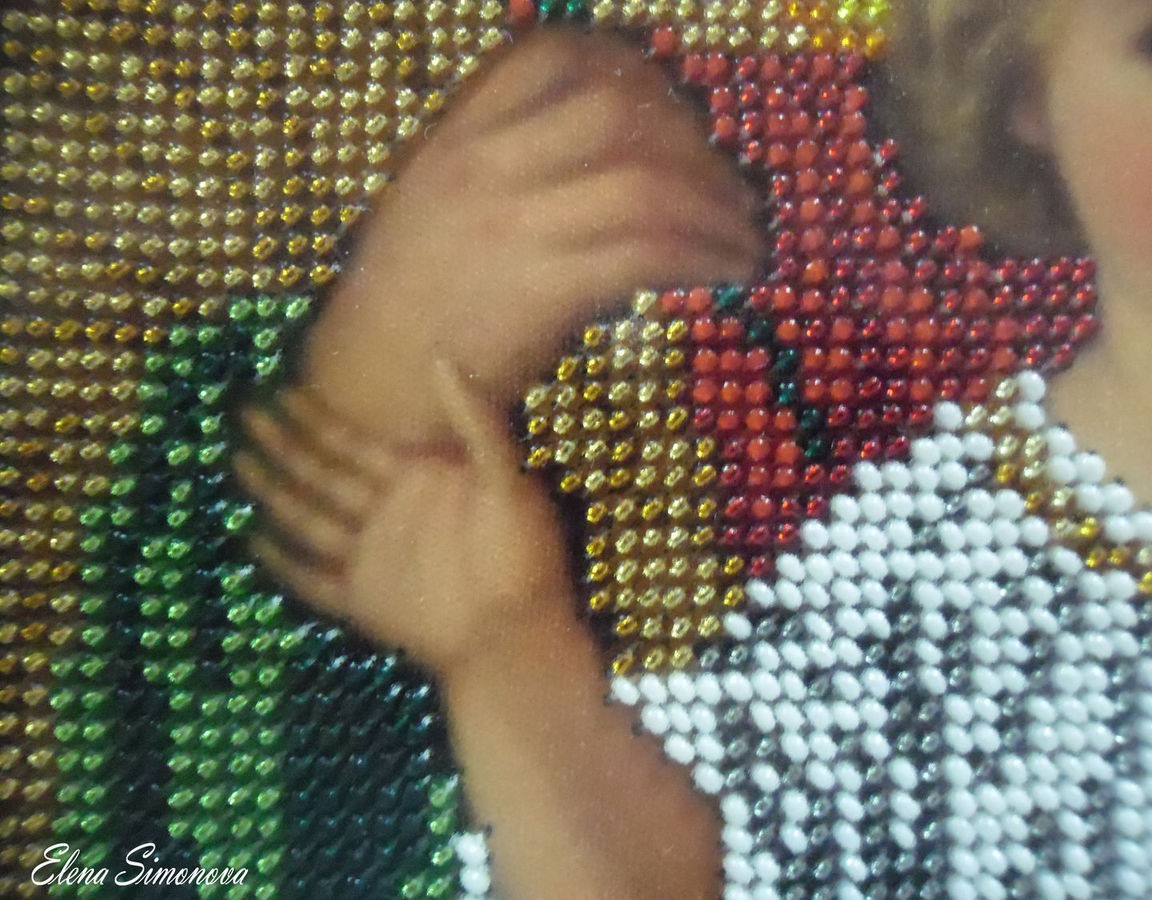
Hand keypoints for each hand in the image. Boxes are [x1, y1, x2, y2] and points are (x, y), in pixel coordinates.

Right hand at [235, 361, 572, 676]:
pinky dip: (283, 563)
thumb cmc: (523, 553)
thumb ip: (476, 420)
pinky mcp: (365, 602)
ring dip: (274, 493)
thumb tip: (442, 358)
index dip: (317, 416)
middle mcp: (388, 513)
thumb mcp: (507, 478)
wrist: (519, 633)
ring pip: (309, 519)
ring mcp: (373, 557)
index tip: (281, 387)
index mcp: (417, 479)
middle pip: (321, 473)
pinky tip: (251, 540)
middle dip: (283, 446)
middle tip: (244, 413)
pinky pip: (312, 580)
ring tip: (238, 463)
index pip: (354, 441)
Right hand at [302, 27, 762, 441]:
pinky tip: (730, 273)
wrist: (366, 393)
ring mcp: (511, 222)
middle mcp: (485, 164)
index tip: (677, 111)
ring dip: (717, 207)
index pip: (554, 55)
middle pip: (619, 109)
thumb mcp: (437, 210)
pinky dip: (705, 256)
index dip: (634, 72)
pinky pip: (646, 250)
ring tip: (747, 238)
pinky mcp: (539, 286)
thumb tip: (611, 165)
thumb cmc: (405, 310)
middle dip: (695, 143)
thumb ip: (506, 169)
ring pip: (645, 181)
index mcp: (457, 137)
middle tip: (731, 189)